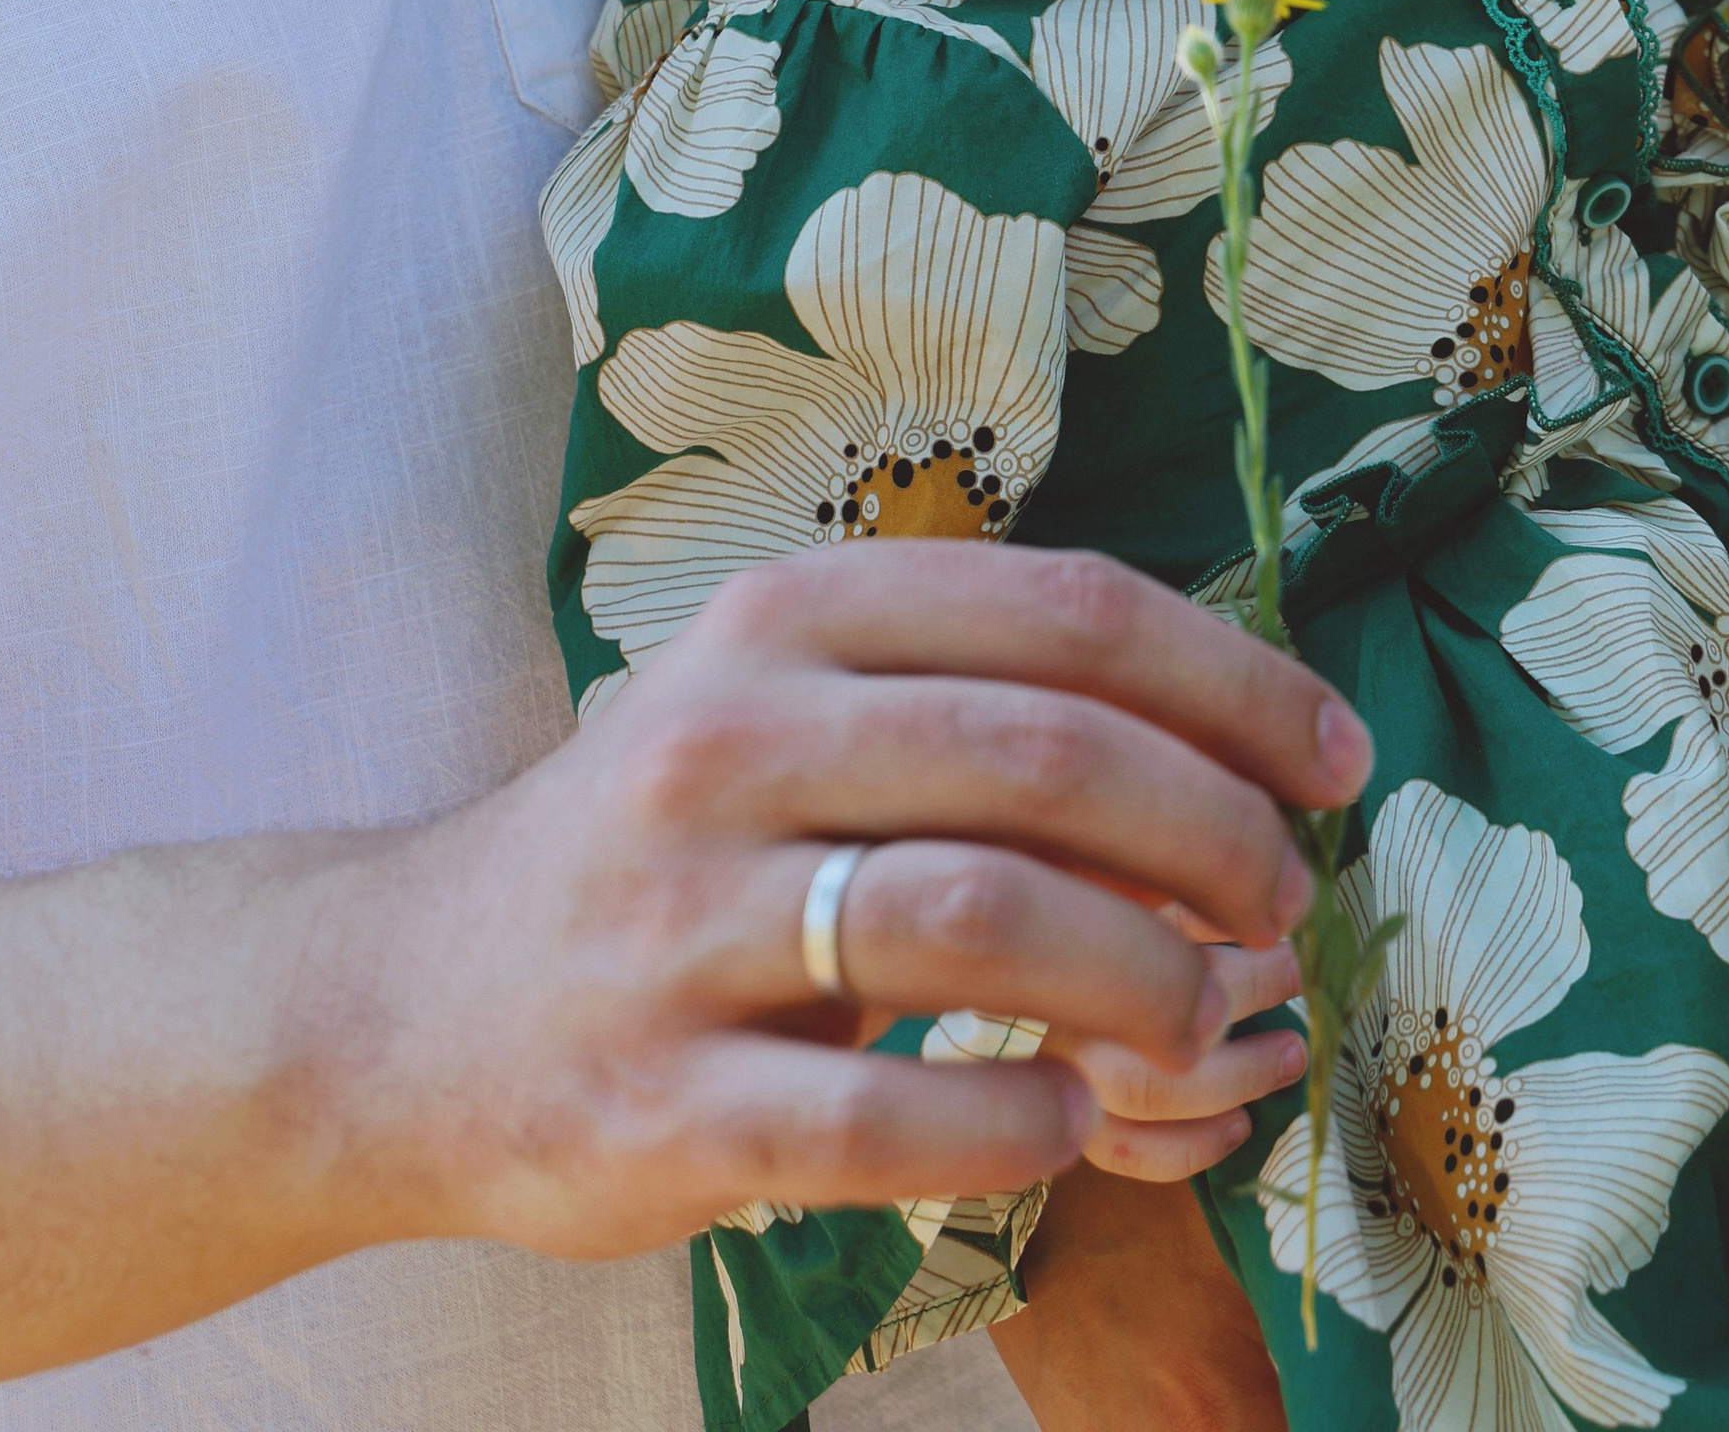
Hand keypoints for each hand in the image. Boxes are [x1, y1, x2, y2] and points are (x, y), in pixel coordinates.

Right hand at [0, 545, 1371, 1404]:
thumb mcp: (781, 704)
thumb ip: (968, 701)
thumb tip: (1232, 742)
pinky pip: (898, 1113)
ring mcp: (685, 924)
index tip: (1330, 758)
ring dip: (1146, 977)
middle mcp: (731, 742)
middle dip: (1216, 831)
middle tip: (1283, 900)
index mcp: (785, 618)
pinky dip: (1026, 1118)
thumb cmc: (656, 846)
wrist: (398, 1009)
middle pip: (1050, 755)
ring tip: (1197, 1017)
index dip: (1233, 681)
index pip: (1065, 610)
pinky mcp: (665, 1103)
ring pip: (990, 920)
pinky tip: (1066, 1118)